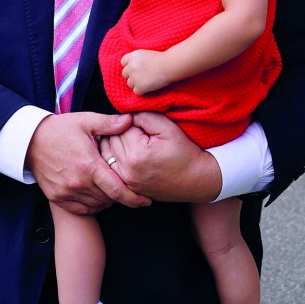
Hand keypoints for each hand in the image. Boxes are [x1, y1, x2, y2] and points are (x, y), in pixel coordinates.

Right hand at [25, 112, 149, 214]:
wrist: (30, 140)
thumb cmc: (60, 129)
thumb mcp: (86, 121)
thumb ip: (110, 123)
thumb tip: (130, 120)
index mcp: (89, 165)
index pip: (117, 190)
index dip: (134, 199)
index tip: (146, 201)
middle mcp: (78, 182)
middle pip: (109, 199)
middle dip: (122, 196)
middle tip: (129, 189)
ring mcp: (66, 192)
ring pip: (97, 205)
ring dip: (108, 200)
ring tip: (112, 189)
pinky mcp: (57, 197)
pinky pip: (81, 209)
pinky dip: (93, 206)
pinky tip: (97, 196)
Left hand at [98, 112, 221, 201]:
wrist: (196, 180)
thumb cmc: (185, 153)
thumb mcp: (168, 128)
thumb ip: (145, 117)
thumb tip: (128, 115)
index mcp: (137, 154)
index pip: (121, 127)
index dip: (130, 121)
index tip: (142, 124)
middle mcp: (128, 170)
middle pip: (111, 141)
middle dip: (120, 132)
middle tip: (137, 131)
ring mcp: (127, 182)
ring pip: (107, 155)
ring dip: (115, 145)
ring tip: (130, 141)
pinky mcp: (129, 188)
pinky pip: (112, 169)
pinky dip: (114, 159)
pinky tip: (126, 154)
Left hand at [121, 49, 170, 94]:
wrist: (169, 66)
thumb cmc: (161, 59)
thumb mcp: (145, 54)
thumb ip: (136, 59)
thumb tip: (130, 66)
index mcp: (132, 56)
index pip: (123, 62)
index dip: (129, 66)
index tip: (135, 68)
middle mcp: (131, 66)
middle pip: (125, 74)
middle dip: (132, 75)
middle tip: (141, 76)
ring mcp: (134, 77)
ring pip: (129, 84)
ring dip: (136, 84)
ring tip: (146, 81)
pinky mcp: (139, 87)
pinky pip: (136, 91)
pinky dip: (142, 91)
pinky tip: (149, 87)